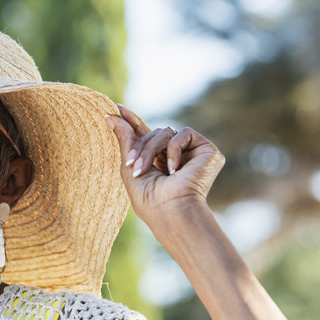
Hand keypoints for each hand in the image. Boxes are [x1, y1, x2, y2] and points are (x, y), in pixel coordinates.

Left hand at [106, 105, 224, 224]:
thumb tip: (112, 115)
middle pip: (153, 133)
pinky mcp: (208, 151)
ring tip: (144, 170)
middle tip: (131, 164)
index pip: (146, 135)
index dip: (132, 121)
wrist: (170, 211)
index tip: (117, 108)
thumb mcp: (129, 166)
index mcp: (159, 162)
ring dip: (150, 150)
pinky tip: (175, 170)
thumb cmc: (148, 199)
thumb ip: (124, 139)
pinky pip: (183, 134)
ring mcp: (193, 153)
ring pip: (165, 132)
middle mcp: (177, 156)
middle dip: (139, 147)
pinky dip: (173, 150)